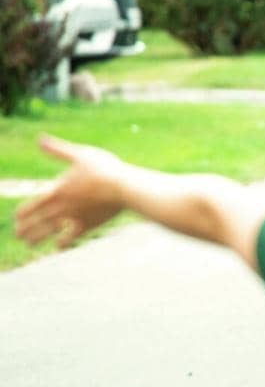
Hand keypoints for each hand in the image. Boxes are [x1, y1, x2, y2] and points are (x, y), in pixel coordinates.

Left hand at [14, 135, 128, 248]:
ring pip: (50, 231)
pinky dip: (63, 242)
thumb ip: (58, 150)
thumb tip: (39, 139)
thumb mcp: (80, 154)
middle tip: (18, 235)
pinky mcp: (89, 224)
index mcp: (57, 190)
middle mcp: (62, 207)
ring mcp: (75, 217)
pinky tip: (59, 246)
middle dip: (25, 229)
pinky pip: (72, 236)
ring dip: (37, 238)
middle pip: (38, 221)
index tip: (17, 218)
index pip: (32, 205)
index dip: (23, 213)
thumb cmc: (104, 168)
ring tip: (29, 244)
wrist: (125, 188)